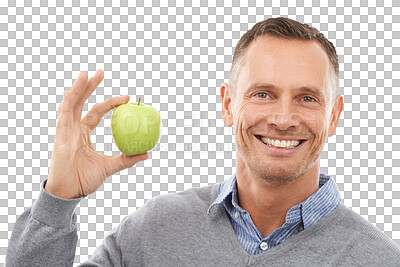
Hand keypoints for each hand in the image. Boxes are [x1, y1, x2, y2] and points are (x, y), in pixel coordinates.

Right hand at [45, 70, 148, 198]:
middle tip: (101, 71)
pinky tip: (71, 91)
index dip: (110, 103)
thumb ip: (126, 159)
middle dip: (90, 86)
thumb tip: (146, 154)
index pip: (97, 112)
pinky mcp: (59, 137)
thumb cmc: (85, 180)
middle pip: (82, 102)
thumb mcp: (110, 167)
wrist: (70, 193)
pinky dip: (67, 103)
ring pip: (71, 104)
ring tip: (86, 74)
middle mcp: (74, 128)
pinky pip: (63, 116)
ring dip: (78, 88)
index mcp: (84, 133)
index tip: (127, 97)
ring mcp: (65, 131)